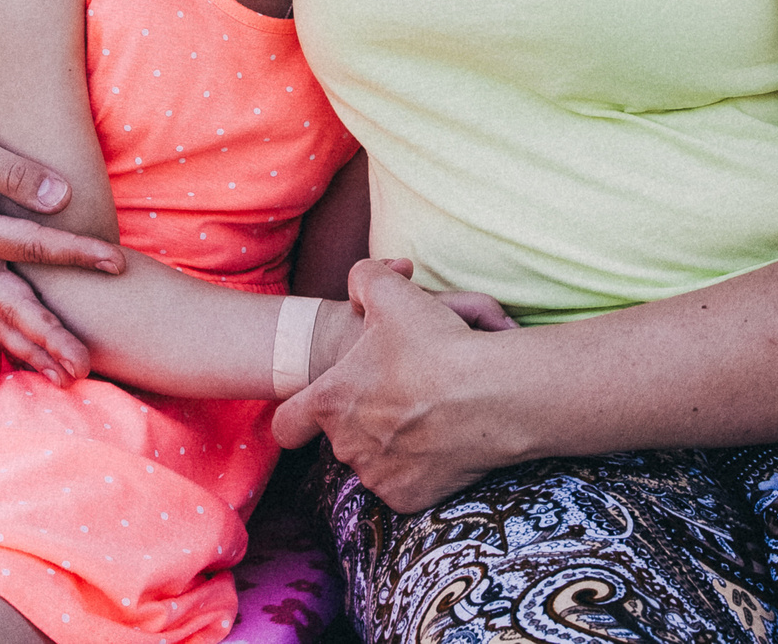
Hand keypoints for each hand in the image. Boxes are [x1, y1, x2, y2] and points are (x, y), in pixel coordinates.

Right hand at [0, 118, 123, 379]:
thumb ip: (13, 173)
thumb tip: (62, 197)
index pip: (32, 246)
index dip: (77, 253)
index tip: (118, 263)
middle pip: (13, 308)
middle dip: (50, 338)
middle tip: (83, 366)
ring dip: (34, 354)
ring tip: (69, 379)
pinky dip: (14, 345)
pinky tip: (41, 363)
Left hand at [273, 259, 522, 512]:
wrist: (490, 396)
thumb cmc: (435, 345)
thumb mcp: (391, 292)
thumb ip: (364, 278)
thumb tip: (360, 283)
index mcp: (330, 402)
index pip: (287, 424)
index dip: (297, 414)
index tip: (317, 407)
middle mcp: (346, 446)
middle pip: (340, 437)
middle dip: (361, 419)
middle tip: (396, 395)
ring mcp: (377, 476)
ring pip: (372, 461)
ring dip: (388, 443)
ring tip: (421, 415)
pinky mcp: (408, 499)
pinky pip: (403, 484)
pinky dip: (416, 468)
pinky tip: (437, 441)